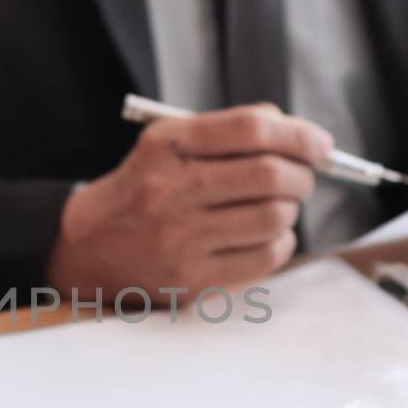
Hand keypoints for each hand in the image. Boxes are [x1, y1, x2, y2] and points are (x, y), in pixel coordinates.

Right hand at [47, 105, 330, 299]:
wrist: (87, 247)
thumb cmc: (142, 190)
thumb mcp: (167, 145)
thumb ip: (226, 132)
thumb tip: (295, 132)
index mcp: (166, 147)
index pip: (250, 129)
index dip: (298, 134)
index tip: (320, 144)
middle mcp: (171, 190)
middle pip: (269, 174)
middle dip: (302, 175)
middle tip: (304, 178)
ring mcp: (180, 238)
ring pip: (273, 217)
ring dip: (290, 209)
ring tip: (280, 206)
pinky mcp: (191, 277)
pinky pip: (263, 257)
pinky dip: (280, 243)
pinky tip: (267, 235)